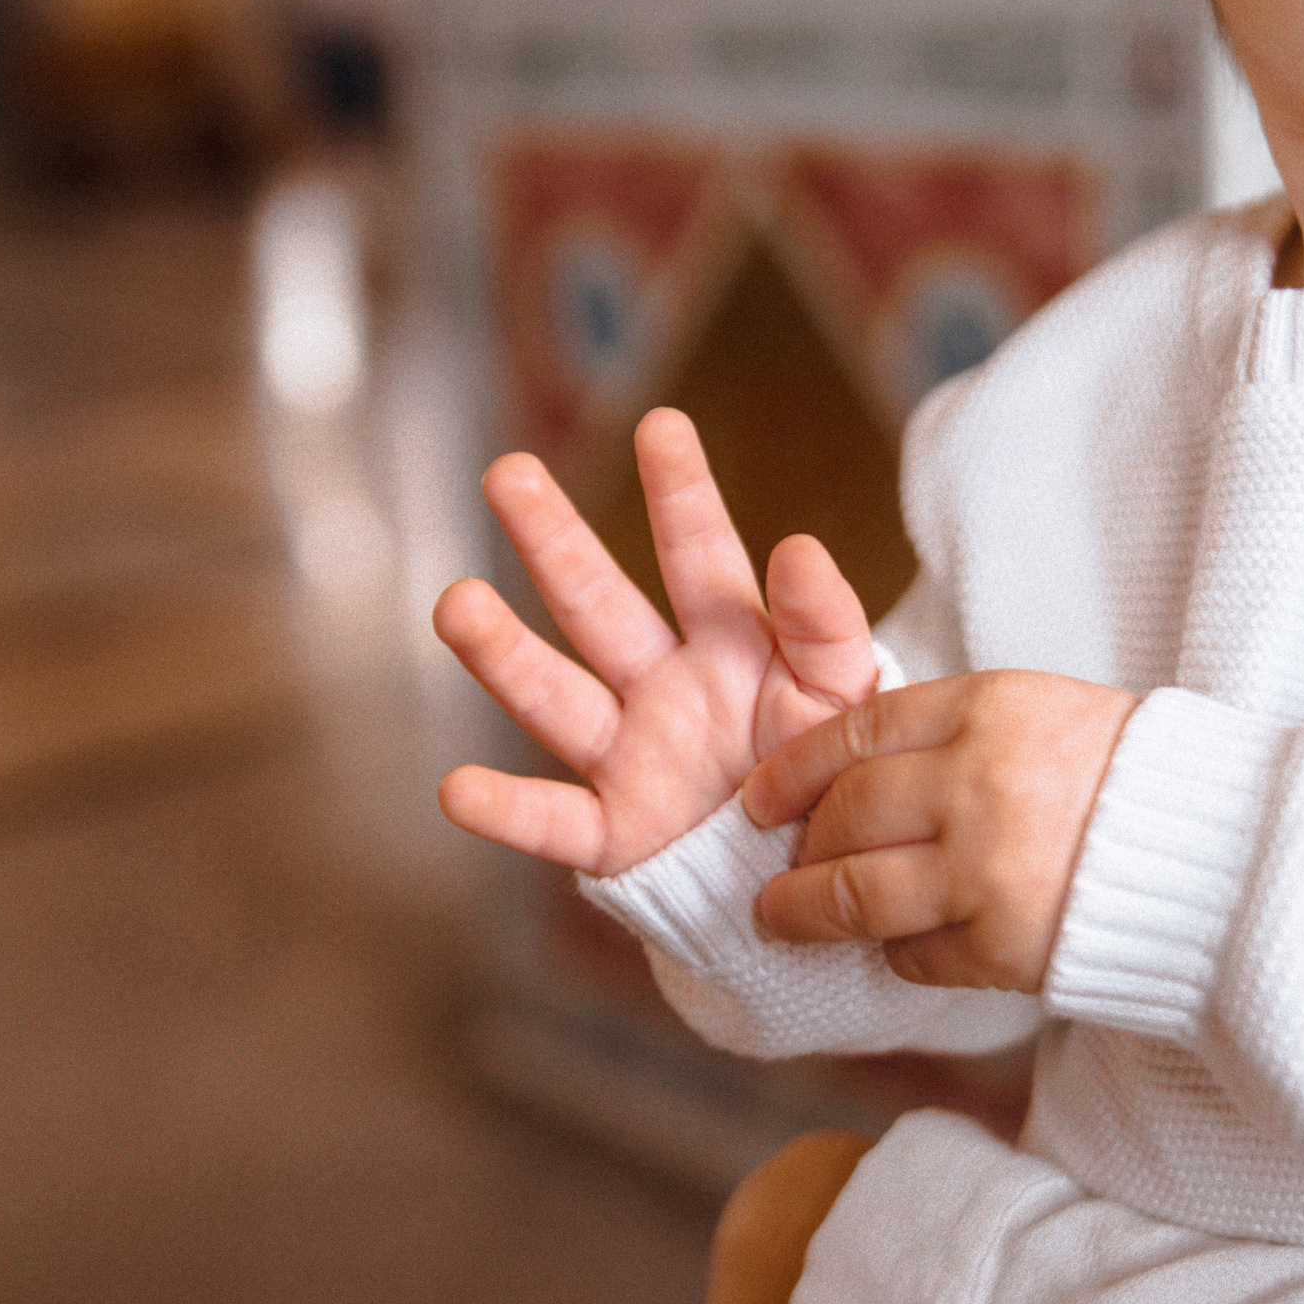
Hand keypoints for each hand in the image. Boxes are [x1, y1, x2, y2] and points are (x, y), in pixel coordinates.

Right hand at [435, 408, 878, 876]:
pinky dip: (504, 809)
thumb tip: (800, 547)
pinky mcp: (616, 837)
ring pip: (555, 697)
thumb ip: (827, 629)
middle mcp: (664, 687)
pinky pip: (552, 822)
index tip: (663, 426)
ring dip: (503, 654)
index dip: (681, 493)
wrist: (823, 878)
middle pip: (596, 603)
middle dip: (553, 539)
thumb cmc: (835, 775)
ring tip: (455, 606)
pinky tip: (456, 787)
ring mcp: (631, 757)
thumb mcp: (848, 697)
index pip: (700, 555)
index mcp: (730, 643)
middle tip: (507, 474)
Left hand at [742, 671, 1139, 993]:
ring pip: (855, 893)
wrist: (1231, 854)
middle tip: (776, 867)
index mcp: (986, 709)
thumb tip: (851, 773)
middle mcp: (975, 783)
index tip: (760, 798)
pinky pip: (913, 954)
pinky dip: (897, 953)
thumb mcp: (1041, 713)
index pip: (856, 731)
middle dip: (798, 847)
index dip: (793, 769)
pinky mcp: (1002, 944)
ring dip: (806, 911)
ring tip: (780, 917)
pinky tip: (901, 945)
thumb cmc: (1132, 780)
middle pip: (844, 815)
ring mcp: (985, 869)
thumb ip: (950, 735)